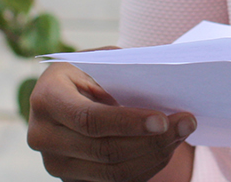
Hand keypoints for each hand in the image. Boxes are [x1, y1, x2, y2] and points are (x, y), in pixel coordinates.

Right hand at [27, 57, 196, 180]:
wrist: (73, 91)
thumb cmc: (94, 70)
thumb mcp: (103, 61)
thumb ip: (127, 74)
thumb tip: (167, 91)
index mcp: (47, 97)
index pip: (88, 119)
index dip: (128, 123)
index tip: (163, 120)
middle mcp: (43, 135)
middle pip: (104, 150)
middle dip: (151, 141)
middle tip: (186, 124)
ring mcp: (54, 162)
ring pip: (111, 172)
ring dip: (154, 156)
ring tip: (181, 134)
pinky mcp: (71, 179)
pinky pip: (113, 181)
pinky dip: (145, 166)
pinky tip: (166, 148)